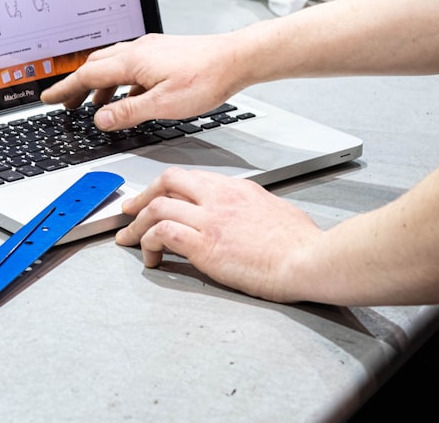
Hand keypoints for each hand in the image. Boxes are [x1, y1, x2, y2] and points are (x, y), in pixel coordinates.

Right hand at [40, 33, 241, 130]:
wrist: (236, 58)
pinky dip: (119, 80)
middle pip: (94, 66)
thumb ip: (128, 112)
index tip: (49, 98)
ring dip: (98, 83)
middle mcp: (138, 51)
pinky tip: (127, 95)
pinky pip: (129, 65)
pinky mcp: (162, 52)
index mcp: (132, 62)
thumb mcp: (163, 104)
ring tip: (94, 104)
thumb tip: (100, 118)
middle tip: (65, 102)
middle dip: (76, 85)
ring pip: (112, 64)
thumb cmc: (206, 78)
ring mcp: (150, 50)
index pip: (87, 75)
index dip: (65, 89)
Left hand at [115, 168, 321, 302]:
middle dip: (142, 197)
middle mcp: (218, 197)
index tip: (153, 199)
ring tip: (130, 240)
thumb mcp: (274, 211)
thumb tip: (244, 216)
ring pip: (157, 207)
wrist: (310, 258)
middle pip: (167, 182)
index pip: (189, 179)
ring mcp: (210, 219)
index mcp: (235, 189)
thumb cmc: (301, 243)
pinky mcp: (204, 244)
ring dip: (137, 224)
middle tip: (129, 212)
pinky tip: (151, 258)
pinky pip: (162, 234)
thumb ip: (251, 208)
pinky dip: (149, 244)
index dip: (164, 188)